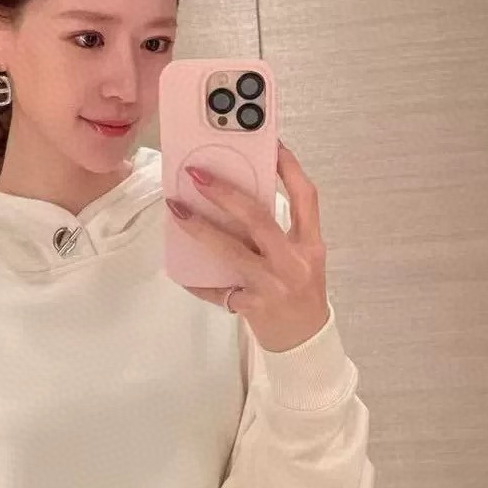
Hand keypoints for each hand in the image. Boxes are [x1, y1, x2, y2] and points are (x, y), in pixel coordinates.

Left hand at [166, 139, 330, 352]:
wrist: (305, 342)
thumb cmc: (301, 293)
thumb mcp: (302, 258)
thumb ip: (282, 232)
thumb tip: (239, 200)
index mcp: (311, 245)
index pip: (306, 197)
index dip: (289, 169)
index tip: (271, 144)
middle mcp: (293, 262)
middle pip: (258, 218)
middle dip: (226, 193)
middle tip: (198, 174)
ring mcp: (271, 285)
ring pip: (231, 250)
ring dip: (200, 228)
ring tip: (177, 210)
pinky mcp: (252, 306)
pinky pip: (218, 290)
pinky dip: (198, 282)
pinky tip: (181, 272)